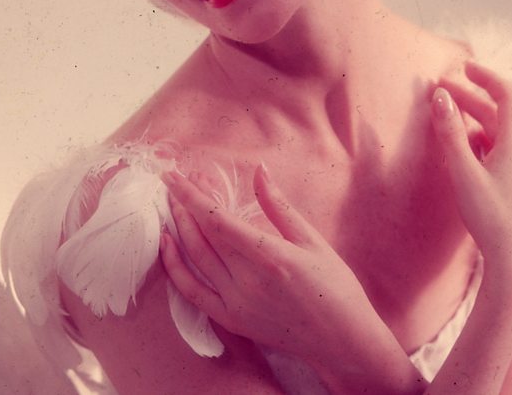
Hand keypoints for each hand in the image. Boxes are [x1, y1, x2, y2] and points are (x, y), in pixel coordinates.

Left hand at [160, 167, 415, 387]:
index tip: (173, 176)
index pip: (217, 219)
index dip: (191, 196)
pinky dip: (176, 269)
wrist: (343, 340)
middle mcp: (247, 280)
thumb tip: (259, 171)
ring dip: (180, 229)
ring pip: (196, 259)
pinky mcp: (232, 321)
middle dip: (186, 205)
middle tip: (179, 183)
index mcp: (270, 255)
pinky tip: (169, 245)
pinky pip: (193, 293)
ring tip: (174, 206)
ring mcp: (236, 303)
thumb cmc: (335, 287)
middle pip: (203, 235)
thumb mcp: (312, 240)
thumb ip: (279, 206)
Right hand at [432, 62, 511, 289]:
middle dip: (471, 97)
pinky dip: (478, 138)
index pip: (507, 96)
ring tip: (447, 114)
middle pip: (498, 114)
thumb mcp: (464, 174)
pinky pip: (497, 149)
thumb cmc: (492, 218)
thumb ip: (451, 134)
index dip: (487, 77)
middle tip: (440, 89)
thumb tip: (440, 97)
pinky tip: (463, 147)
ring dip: (473, 118)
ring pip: (497, 132)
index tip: (463, 67)